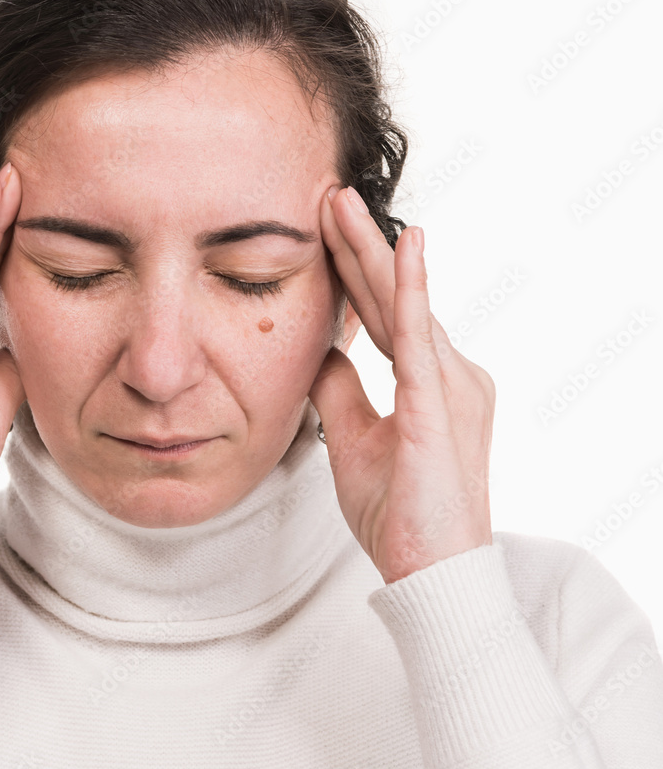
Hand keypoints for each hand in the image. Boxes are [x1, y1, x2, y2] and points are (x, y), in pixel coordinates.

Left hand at [308, 185, 494, 584]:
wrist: (428, 573)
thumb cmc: (399, 513)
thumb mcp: (354, 438)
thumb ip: (340, 390)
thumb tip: (319, 351)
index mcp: (428, 383)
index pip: (381, 314)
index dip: (352, 271)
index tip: (324, 230)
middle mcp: (447, 373)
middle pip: (391, 298)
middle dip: (358, 245)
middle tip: (329, 195)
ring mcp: (449, 385)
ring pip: (401, 304)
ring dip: (371, 251)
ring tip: (340, 203)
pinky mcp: (439, 406)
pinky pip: (418, 338)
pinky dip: (409, 290)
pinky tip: (403, 245)